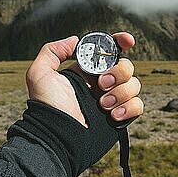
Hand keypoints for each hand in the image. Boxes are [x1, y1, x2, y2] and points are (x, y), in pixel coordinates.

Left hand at [26, 32, 143, 126]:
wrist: (56, 137)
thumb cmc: (46, 107)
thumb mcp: (39, 74)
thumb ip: (52, 51)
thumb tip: (74, 40)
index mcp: (87, 71)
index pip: (109, 50)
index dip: (121, 42)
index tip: (127, 41)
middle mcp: (101, 83)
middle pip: (126, 66)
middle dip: (118, 72)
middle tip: (101, 84)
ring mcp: (112, 100)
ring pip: (134, 84)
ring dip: (121, 92)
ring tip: (103, 104)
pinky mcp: (120, 117)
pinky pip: (138, 106)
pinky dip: (129, 107)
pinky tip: (113, 115)